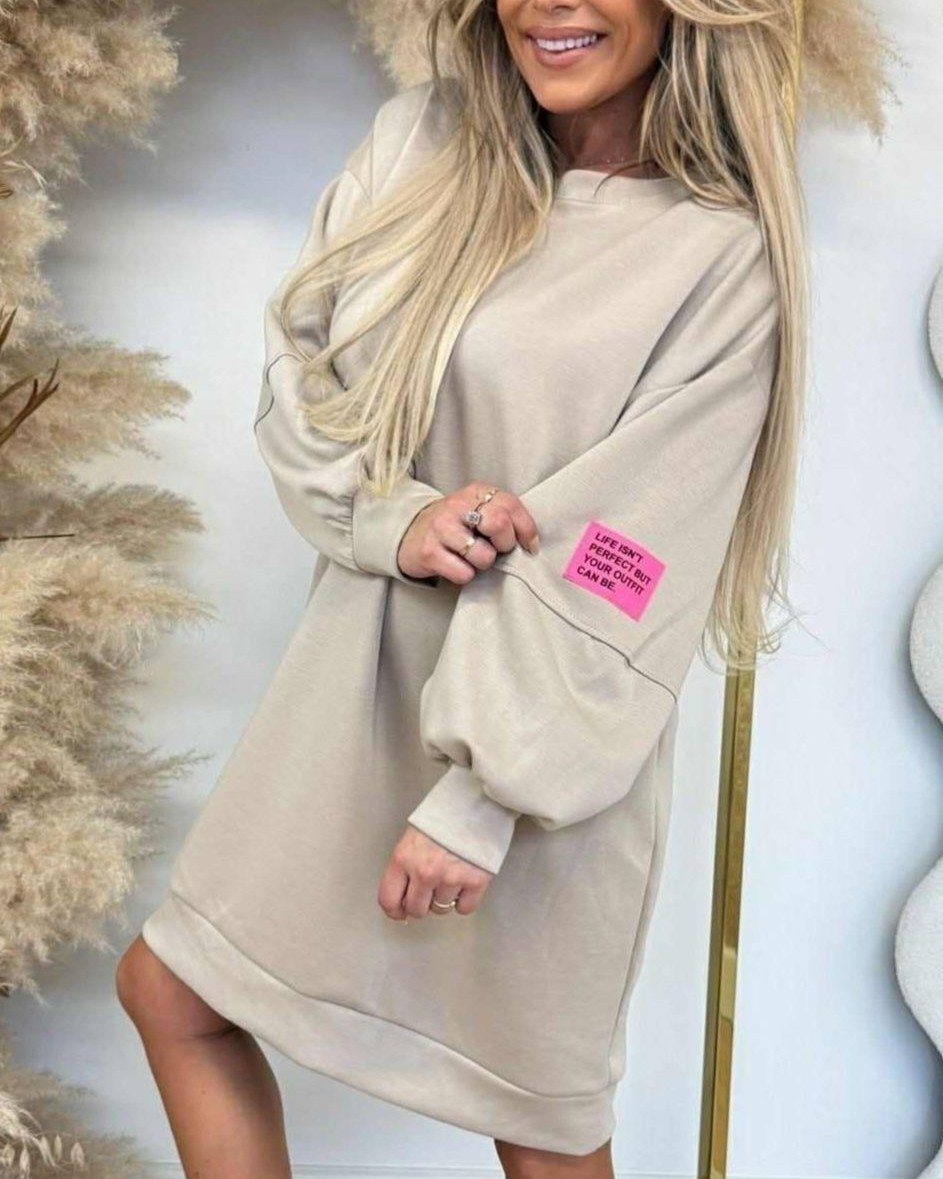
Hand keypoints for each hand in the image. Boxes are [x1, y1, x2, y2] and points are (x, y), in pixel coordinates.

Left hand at [377, 825, 493, 920]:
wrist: (476, 801)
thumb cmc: (443, 815)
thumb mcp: (413, 836)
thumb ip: (405, 865)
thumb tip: (404, 894)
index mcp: (404, 858)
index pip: (388, 899)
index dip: (394, 910)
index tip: (400, 912)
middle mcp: (425, 872)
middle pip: (416, 910)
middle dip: (421, 904)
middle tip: (428, 892)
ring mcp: (451, 878)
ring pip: (441, 909)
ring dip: (444, 898)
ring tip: (450, 877)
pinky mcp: (476, 881)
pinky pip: (464, 908)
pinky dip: (464, 900)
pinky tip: (464, 884)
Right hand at [397, 481, 539, 585]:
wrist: (411, 534)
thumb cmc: (456, 526)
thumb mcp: (479, 511)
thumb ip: (505, 517)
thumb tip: (532, 545)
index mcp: (476, 492)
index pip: (512, 506)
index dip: (526, 530)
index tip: (528, 545)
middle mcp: (457, 505)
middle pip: (499, 524)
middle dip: (505, 545)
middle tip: (496, 549)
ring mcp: (441, 528)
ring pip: (484, 556)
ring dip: (483, 563)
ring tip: (471, 556)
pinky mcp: (429, 552)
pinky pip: (464, 573)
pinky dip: (465, 575)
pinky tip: (456, 565)